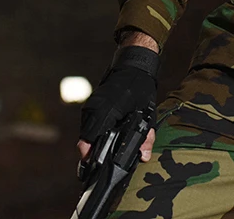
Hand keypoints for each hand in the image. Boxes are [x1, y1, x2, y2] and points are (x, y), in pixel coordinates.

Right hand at [78, 42, 159, 162]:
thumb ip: (145, 136)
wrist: (133, 64)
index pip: (89, 142)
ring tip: (106, 150)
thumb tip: (143, 157)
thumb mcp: (147, 113)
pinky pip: (89, 124)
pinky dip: (96, 132)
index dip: (92, 158)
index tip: (96, 169)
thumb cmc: (140, 86)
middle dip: (95, 152)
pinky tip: (107, 135)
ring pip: (87, 133)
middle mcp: (93, 110)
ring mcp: (90, 106)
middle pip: (86, 140)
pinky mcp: (91, 105)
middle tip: (104, 163)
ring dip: (95, 142)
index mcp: (105, 112)